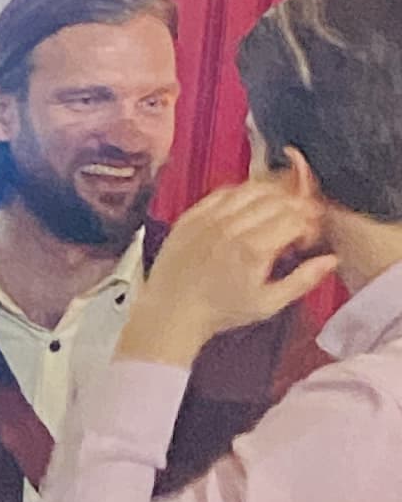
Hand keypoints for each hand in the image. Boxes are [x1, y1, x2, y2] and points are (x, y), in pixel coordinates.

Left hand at [121, 175, 334, 366]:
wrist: (171, 313)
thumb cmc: (219, 312)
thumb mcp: (267, 304)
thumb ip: (302, 280)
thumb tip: (331, 259)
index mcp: (253, 249)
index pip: (295, 218)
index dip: (308, 224)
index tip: (305, 239)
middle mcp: (231, 227)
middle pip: (277, 199)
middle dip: (295, 207)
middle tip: (296, 221)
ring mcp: (208, 219)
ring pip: (252, 189)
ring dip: (272, 194)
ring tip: (277, 210)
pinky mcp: (191, 216)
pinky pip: (223, 191)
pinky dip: (242, 193)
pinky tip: (249, 206)